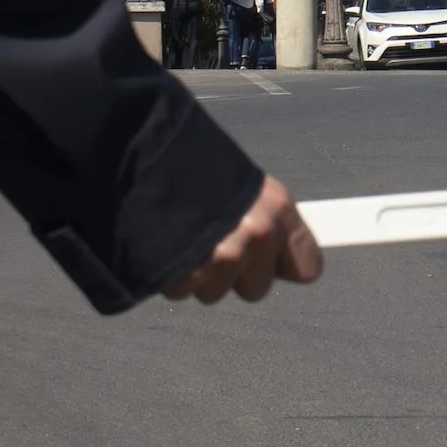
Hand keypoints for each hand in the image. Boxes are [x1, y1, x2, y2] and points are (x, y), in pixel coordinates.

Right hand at [163, 175, 322, 304]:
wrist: (139, 154)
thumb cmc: (190, 163)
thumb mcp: (239, 181)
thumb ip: (262, 217)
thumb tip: (271, 247)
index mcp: (278, 208)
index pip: (308, 268)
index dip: (283, 267)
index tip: (273, 263)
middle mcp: (258, 235)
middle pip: (257, 289)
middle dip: (235, 275)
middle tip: (213, 243)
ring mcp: (224, 257)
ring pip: (216, 292)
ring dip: (200, 274)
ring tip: (186, 237)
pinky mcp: (188, 274)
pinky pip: (182, 290)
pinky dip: (171, 275)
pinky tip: (166, 244)